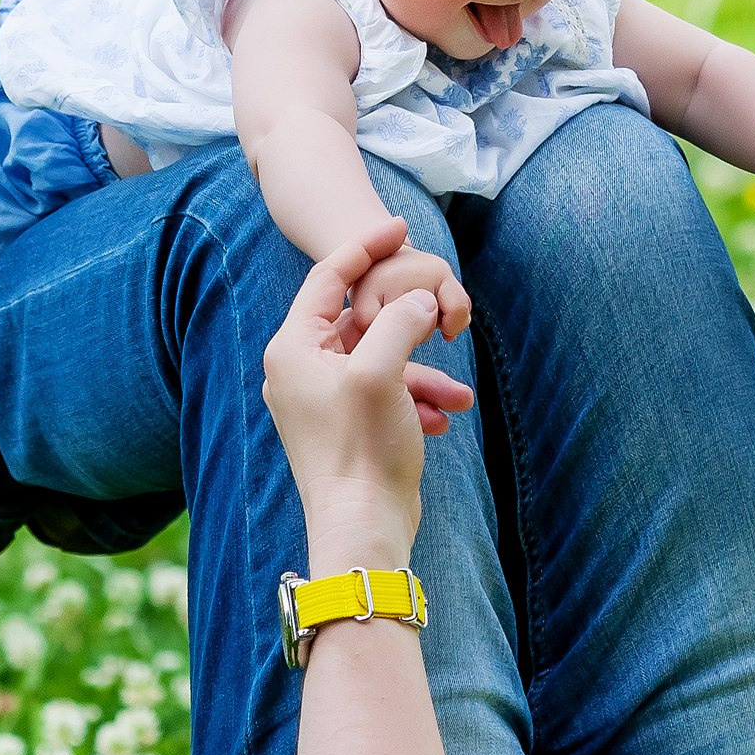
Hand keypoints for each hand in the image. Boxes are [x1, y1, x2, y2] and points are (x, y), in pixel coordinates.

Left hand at [263, 221, 476, 565]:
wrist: (362, 528)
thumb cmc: (363, 450)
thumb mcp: (383, 372)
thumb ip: (400, 321)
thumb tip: (420, 299)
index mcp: (293, 349)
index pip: (328, 278)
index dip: (366, 247)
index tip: (400, 227)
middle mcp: (299, 371)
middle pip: (358, 321)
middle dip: (408, 323)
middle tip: (440, 305)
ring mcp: (320, 402)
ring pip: (379, 363)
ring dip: (422, 374)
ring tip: (460, 396)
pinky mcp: (344, 429)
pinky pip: (383, 396)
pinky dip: (415, 400)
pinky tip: (446, 417)